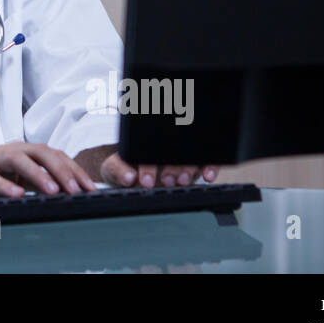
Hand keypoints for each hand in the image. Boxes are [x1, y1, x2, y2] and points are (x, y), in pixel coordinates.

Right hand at [0, 142, 97, 200]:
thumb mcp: (11, 181)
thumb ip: (33, 183)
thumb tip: (66, 196)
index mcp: (21, 153)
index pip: (53, 156)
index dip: (73, 170)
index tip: (90, 189)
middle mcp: (8, 152)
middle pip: (41, 152)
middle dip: (62, 170)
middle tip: (78, 190)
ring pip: (18, 160)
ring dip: (38, 174)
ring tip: (54, 191)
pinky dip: (5, 185)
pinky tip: (17, 195)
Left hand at [98, 151, 219, 187]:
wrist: (130, 173)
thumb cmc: (122, 167)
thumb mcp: (113, 168)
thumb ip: (117, 170)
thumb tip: (128, 177)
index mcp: (143, 141)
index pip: (148, 147)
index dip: (149, 165)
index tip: (146, 181)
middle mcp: (164, 145)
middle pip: (174, 150)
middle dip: (172, 167)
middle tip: (167, 181)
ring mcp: (180, 152)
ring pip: (190, 156)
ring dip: (189, 169)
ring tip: (182, 181)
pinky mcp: (194, 162)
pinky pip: (206, 160)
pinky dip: (210, 167)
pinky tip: (208, 176)